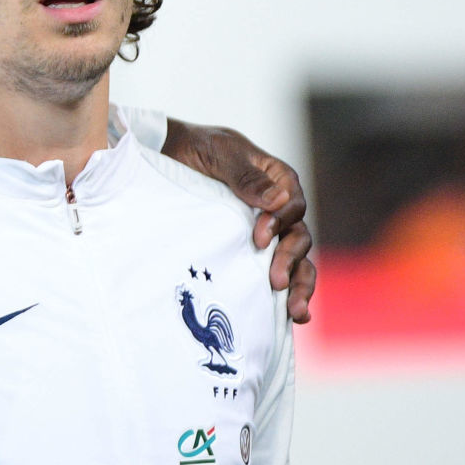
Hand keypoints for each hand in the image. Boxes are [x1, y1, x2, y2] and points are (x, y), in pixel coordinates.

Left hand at [161, 119, 315, 322]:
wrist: (165, 155)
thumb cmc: (195, 148)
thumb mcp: (220, 154)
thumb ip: (247, 176)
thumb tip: (278, 199)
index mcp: (277, 180)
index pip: (293, 206)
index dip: (280, 223)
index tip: (259, 238)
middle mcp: (277, 208)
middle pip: (299, 238)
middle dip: (293, 263)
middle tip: (277, 283)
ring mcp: (266, 231)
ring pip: (295, 260)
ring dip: (300, 285)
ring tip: (296, 312)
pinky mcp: (249, 250)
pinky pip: (274, 271)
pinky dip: (285, 294)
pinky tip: (289, 316)